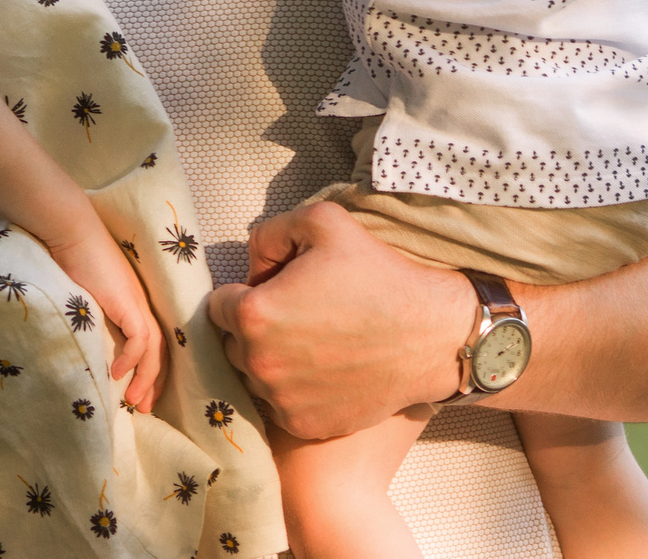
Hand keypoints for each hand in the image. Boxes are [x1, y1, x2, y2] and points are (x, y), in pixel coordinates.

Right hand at [47, 228, 163, 413]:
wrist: (71, 233)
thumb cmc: (73, 260)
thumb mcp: (85, 298)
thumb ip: (93, 318)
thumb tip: (87, 345)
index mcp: (133, 303)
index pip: (153, 343)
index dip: (150, 370)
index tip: (141, 395)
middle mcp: (141, 304)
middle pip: (160, 350)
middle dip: (154, 382)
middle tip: (145, 408)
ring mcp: (137, 302)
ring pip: (154, 349)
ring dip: (146, 378)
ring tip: (136, 402)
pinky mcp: (127, 302)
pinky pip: (140, 338)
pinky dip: (133, 359)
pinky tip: (119, 374)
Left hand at [205, 200, 471, 437]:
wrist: (431, 336)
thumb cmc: (379, 275)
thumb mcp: (323, 221)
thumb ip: (269, 231)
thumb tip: (250, 265)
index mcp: (255, 314)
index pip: (216, 305)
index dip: (245, 293)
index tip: (275, 290)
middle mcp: (259, 363)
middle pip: (232, 343)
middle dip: (254, 328)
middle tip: (299, 315)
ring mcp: (281, 400)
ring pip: (254, 377)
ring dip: (272, 361)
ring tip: (315, 343)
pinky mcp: (304, 426)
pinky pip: (280, 406)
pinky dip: (295, 391)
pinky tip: (327, 370)